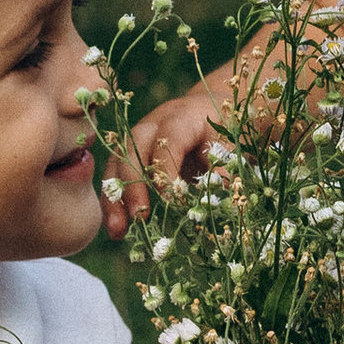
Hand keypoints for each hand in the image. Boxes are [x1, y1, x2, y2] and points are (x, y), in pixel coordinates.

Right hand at [104, 75, 227, 233]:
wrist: (206, 111)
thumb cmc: (219, 129)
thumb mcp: (229, 145)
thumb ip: (223, 170)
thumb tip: (214, 202)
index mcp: (181, 118)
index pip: (169, 140)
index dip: (167, 168)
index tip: (170, 200)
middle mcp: (153, 125)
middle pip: (132, 150)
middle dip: (133, 185)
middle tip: (139, 218)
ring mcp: (137, 138)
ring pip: (117, 165)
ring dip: (115, 199)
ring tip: (117, 231)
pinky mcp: (129, 154)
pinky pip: (115, 176)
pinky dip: (114, 203)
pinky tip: (118, 230)